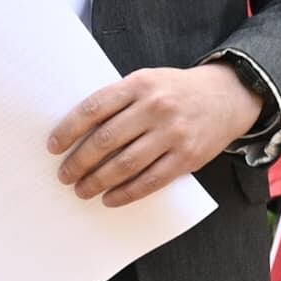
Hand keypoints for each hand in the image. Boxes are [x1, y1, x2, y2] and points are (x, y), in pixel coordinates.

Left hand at [50, 63, 257, 206]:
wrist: (227, 96)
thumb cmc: (176, 91)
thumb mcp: (148, 81)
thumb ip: (119, 100)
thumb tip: (79, 131)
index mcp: (139, 84)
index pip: (94, 108)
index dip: (69, 129)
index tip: (53, 147)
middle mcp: (156, 107)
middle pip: (106, 140)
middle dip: (79, 161)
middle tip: (64, 175)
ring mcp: (173, 133)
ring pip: (125, 164)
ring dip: (98, 181)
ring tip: (82, 190)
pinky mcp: (187, 157)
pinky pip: (150, 181)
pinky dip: (126, 193)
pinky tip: (109, 199)